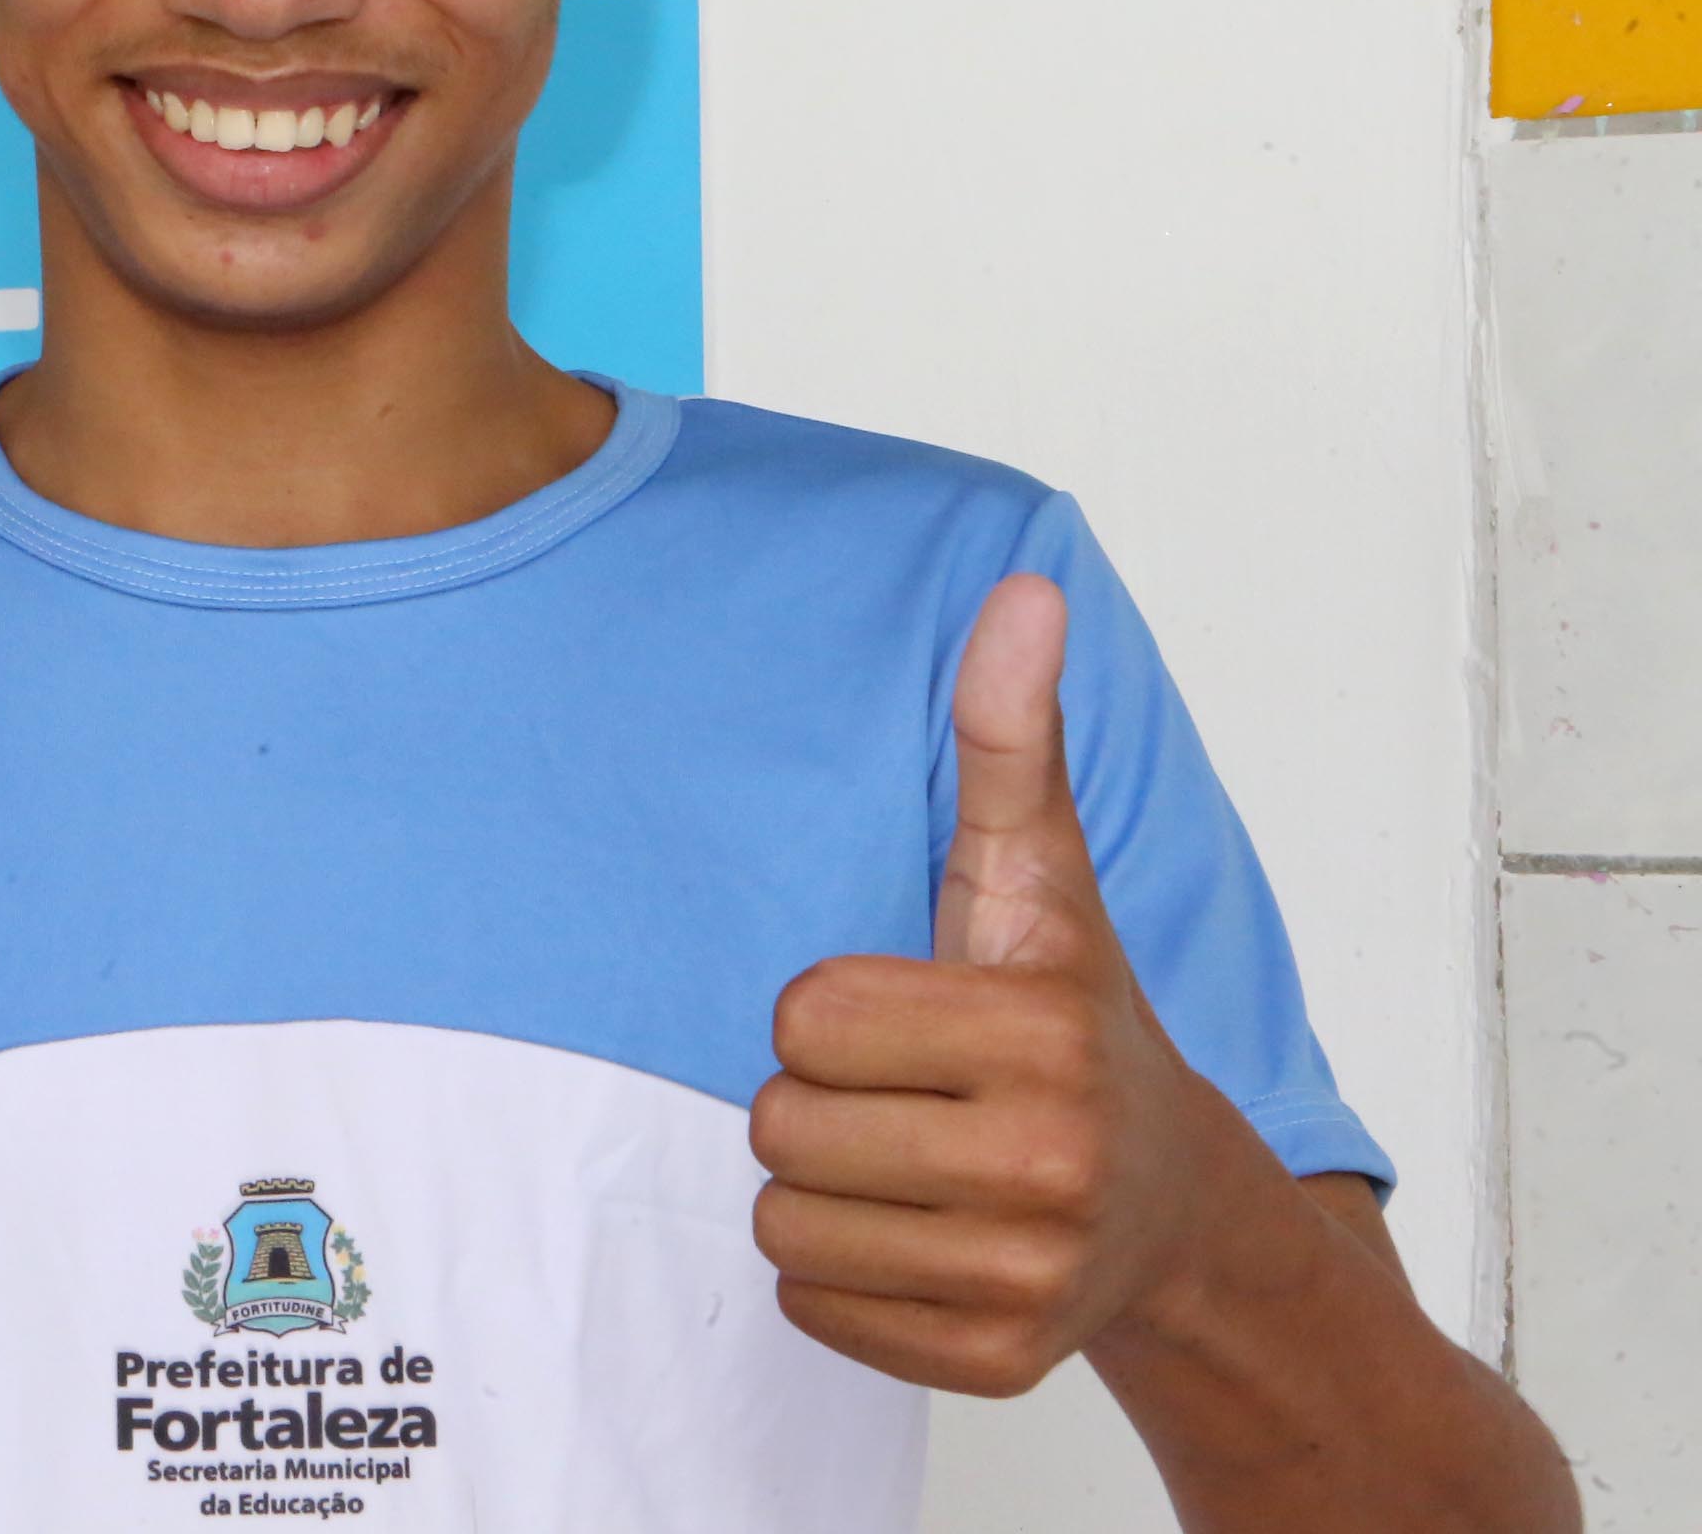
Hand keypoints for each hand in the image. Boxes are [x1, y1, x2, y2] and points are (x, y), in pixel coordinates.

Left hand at [750, 575, 1259, 1395]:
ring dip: (822, 1194)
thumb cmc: (1069, 1018)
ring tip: (910, 1165)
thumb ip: (1011, 738)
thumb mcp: (1037, 877)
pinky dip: (845, 1281)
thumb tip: (1026, 591)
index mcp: (1041, 1031)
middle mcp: (1049, 1163)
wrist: (1173, 1204)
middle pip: (781, 1126)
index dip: (831, 1010)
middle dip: (820, 1103)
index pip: (803, 1016)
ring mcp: (1028, 1277)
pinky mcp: (994, 1362)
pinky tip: (922, 1237)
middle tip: (907, 1097)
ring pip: (785, 1227)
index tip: (910, 1015)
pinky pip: (816, 1312)